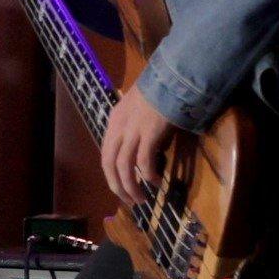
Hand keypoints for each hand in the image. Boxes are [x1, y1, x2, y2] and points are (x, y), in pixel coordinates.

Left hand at [99, 84, 190, 209]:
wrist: (172, 77)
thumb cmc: (159, 92)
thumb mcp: (137, 108)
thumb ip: (133, 126)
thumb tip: (139, 149)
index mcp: (114, 122)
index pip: (106, 155)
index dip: (111, 175)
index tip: (120, 188)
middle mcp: (119, 127)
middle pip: (110, 164)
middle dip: (118, 186)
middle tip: (130, 201)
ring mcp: (133, 130)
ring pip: (124, 167)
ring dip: (131, 187)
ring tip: (142, 199)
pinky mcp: (150, 133)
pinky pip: (144, 161)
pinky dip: (148, 174)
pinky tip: (156, 181)